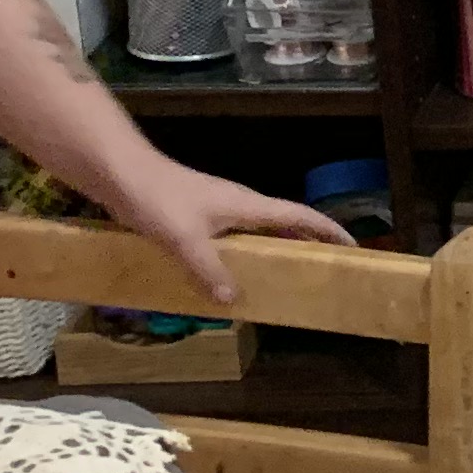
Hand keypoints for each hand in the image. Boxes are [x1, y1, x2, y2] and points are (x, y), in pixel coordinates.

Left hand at [112, 163, 354, 305]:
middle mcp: (239, 205)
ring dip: (275, 249)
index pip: (300, 217)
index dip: (328, 230)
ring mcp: (218, 208)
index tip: (353, 247)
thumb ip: (209, 271)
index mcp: (247, 206)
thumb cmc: (157, 199)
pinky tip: (228, 274)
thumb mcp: (184, 240)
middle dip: (307, 244)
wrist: (119, 172)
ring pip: (258, 231)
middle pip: (285, 224)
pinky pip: (233, 237)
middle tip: (322, 270)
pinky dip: (243, 254)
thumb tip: (233, 300)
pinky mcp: (198, 214)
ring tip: (282, 278)